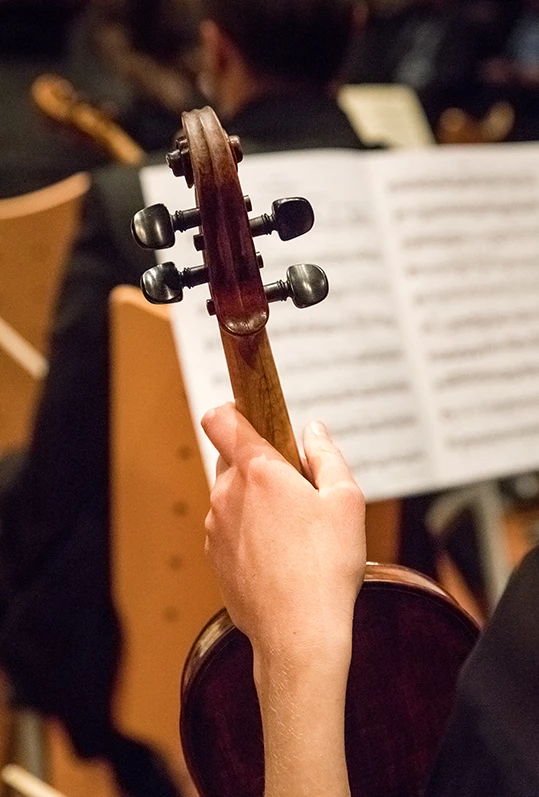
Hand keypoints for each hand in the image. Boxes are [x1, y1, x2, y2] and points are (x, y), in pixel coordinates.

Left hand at [201, 403, 365, 662]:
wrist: (297, 634)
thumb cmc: (327, 566)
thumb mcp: (346, 501)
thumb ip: (327, 456)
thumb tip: (313, 430)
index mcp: (257, 471)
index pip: (221, 419)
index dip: (233, 410)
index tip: (252, 414)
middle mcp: (226, 495)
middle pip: (231, 458)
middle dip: (258, 463)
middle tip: (295, 487)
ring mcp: (215, 528)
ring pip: (230, 495)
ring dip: (254, 500)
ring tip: (292, 530)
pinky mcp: (214, 557)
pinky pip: (228, 528)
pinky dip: (247, 530)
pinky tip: (279, 555)